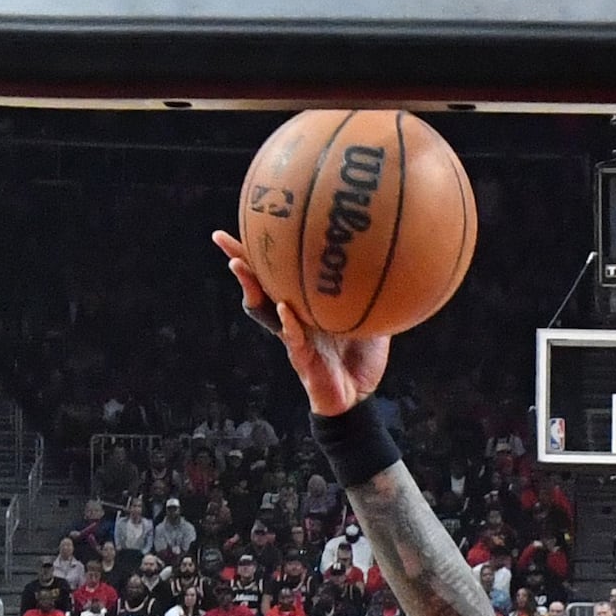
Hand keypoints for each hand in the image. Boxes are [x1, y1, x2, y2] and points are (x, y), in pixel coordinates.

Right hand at [213, 232, 389, 416]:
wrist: (358, 396)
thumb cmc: (361, 355)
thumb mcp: (374, 317)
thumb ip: (375, 293)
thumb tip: (394, 258)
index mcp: (304, 304)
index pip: (278, 271)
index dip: (263, 250)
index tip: (250, 220)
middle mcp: (291, 316)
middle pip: (258, 284)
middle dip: (239, 260)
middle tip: (221, 238)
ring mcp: (293, 336)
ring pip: (263, 309)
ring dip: (251, 287)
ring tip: (240, 266)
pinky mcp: (301, 358)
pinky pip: (291, 338)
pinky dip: (288, 322)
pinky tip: (284, 309)